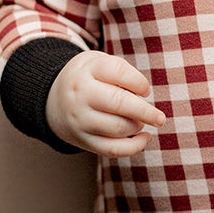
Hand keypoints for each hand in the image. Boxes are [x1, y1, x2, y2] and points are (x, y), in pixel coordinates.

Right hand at [45, 51, 164, 155]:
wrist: (53, 100)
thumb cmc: (88, 79)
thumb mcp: (99, 63)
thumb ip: (122, 73)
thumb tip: (143, 98)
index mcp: (87, 70)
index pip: (120, 72)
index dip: (140, 83)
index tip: (145, 90)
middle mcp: (81, 95)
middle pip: (119, 103)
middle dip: (146, 112)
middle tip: (160, 117)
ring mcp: (80, 120)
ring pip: (119, 128)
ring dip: (138, 126)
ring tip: (141, 121)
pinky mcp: (83, 140)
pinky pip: (113, 149)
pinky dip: (135, 146)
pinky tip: (144, 138)